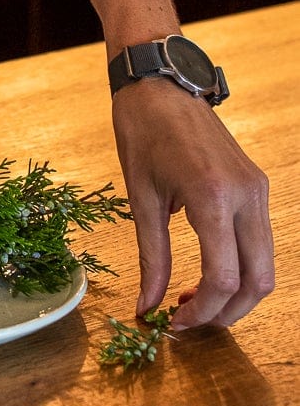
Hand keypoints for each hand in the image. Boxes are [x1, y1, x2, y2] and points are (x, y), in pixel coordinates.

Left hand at [112, 77, 273, 329]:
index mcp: (212, 195)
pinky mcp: (258, 185)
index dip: (201, 313)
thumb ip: (151, 257)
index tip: (172, 324)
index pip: (222, 278)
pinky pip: (260, 241)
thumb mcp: (140, 196)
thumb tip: (147, 307)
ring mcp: (258, 189)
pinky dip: (240, 268)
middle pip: (257, 281)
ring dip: (235, 295)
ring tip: (194, 302)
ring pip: (265, 266)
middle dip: (227, 314)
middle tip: (188, 323)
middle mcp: (246, 195)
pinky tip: (206, 274)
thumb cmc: (141, 130)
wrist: (161, 81)